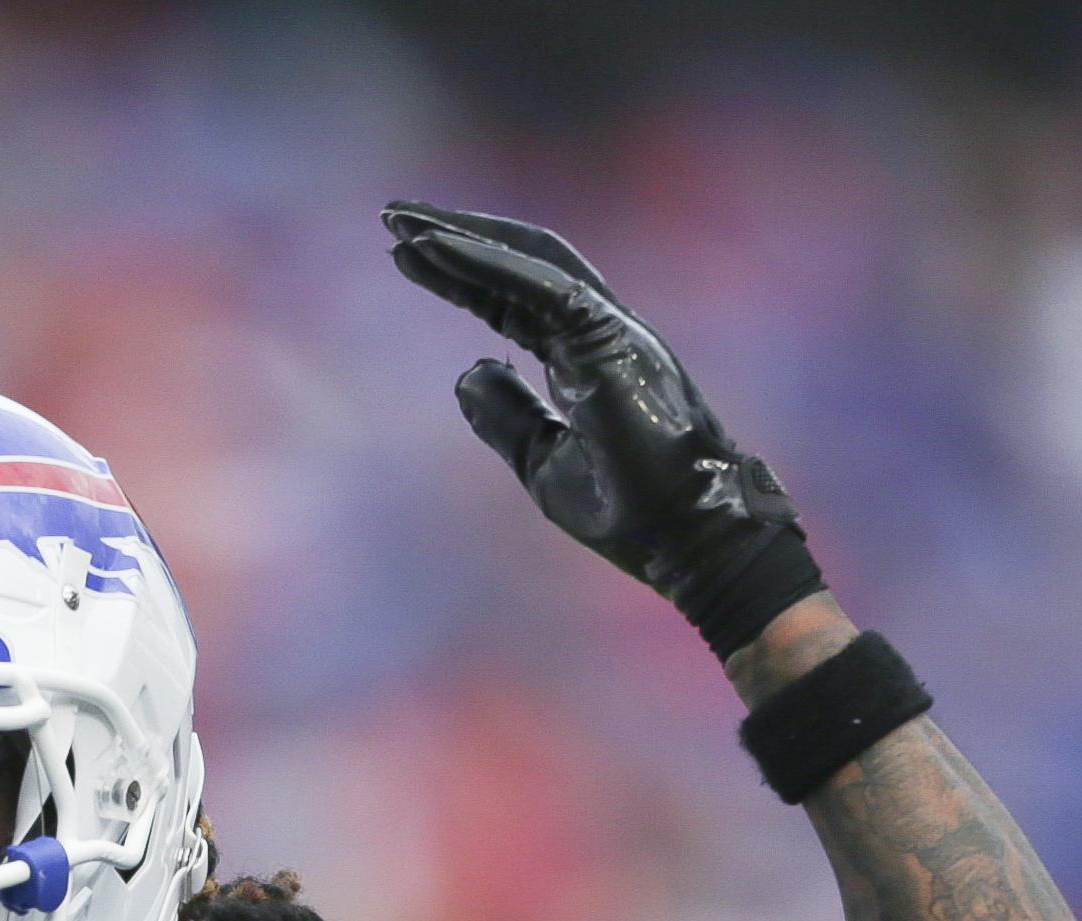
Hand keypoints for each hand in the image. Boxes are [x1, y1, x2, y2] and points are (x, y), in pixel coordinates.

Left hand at [382, 202, 819, 655]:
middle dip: (457, 236)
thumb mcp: (543, 462)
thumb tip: (467, 372)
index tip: (406, 256)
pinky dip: (482, 262)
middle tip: (393, 217)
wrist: (688, 542)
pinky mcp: (608, 336)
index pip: (516, 297)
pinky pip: (535, 284)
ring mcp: (609, 327)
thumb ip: (507, 416)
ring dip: (461, 236)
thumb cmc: (631, 512)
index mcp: (589, 354)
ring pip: (527, 259)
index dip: (463, 274)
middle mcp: (601, 328)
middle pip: (521, 262)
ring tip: (401, 221)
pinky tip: (432, 248)